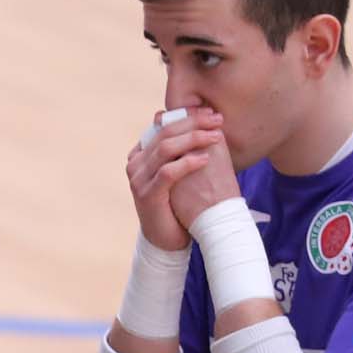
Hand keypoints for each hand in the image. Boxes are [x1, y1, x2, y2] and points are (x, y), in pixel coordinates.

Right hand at [126, 106, 224, 250]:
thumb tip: (205, 126)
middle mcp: (135, 164)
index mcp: (141, 154)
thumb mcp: (179, 173)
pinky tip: (205, 158)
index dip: (186, 116)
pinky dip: (188, 163)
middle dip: (193, 123)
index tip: (211, 112)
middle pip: (164, 133)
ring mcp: (138, 179)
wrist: (167, 240)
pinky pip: (168, 172)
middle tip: (217, 120)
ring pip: (165, 149)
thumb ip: (183, 151)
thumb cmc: (178, 204)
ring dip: (193, 139)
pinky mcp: (147, 195)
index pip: (162, 126)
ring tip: (216, 136)